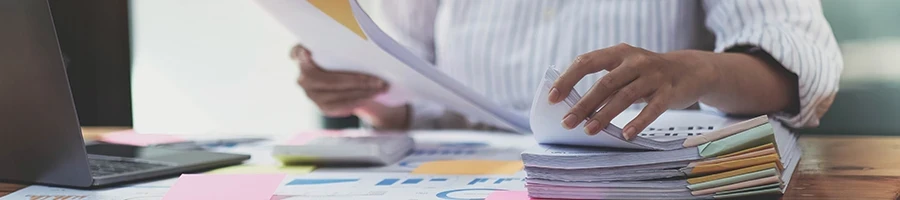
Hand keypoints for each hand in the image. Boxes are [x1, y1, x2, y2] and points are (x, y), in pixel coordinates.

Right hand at [291, 44, 387, 116]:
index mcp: (302, 55)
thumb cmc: (346, 58)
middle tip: (378, 80)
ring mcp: (310, 93)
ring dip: (362, 91)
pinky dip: (358, 100)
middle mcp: (302, 76)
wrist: (350, 82)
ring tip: (380, 87)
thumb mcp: (342, 49)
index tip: (307, 52)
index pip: (297, 53)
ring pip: (336, 93)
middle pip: (326, 79)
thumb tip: (363, 41)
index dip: (300, 54)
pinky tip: (371, 95)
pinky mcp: (322, 107)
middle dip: (355, 80)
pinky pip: (340, 105)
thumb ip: (342, 44)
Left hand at [548, 43, 719, 139]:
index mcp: (619, 53)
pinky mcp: (669, 91)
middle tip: (568, 122)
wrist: (690, 70)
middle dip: (584, 104)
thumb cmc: (649, 73)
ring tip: (589, 130)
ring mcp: (654, 75)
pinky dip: (638, 122)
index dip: (568, 79)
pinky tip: (625, 134)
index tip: (553, 97)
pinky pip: (653, 108)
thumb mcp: (626, 69)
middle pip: (605, 83)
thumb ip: (605, 81)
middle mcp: (636, 61)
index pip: (587, 61)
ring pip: (625, 96)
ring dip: (605, 115)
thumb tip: (575, 106)